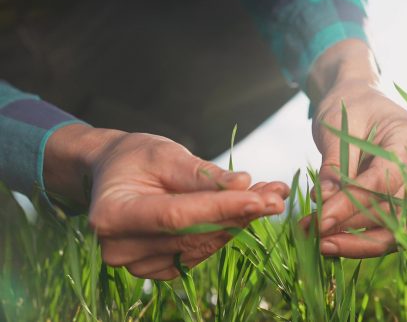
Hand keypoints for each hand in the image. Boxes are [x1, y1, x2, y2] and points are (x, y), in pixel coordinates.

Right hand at [44, 125, 287, 278]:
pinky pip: (200, 252)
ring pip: (202, 246)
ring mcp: (138, 265)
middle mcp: (120, 248)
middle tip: (277, 194)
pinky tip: (248, 210)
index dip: (221, 208)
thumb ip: (201, 174)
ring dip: (241, 221)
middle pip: (193, 235)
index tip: (259, 197)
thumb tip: (242, 184)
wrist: (116, 174)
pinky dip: (227, 231)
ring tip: (270, 196)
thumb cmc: (137, 157)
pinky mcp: (158, 269)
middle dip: (240, 213)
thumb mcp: (165, 154)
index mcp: (112, 215)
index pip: (177, 217)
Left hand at [302, 40, 406, 257]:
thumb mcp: (337, 128)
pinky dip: (360, 238)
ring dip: (354, 239)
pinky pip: (388, 229)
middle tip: (310, 231)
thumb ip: (334, 167)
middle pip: (392, 209)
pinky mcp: (404, 201)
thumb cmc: (350, 107)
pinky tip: (332, 241)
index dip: (352, 204)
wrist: (359, 100)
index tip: (320, 219)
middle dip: (349, 225)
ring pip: (393, 227)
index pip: (384, 181)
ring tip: (316, 238)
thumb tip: (325, 204)